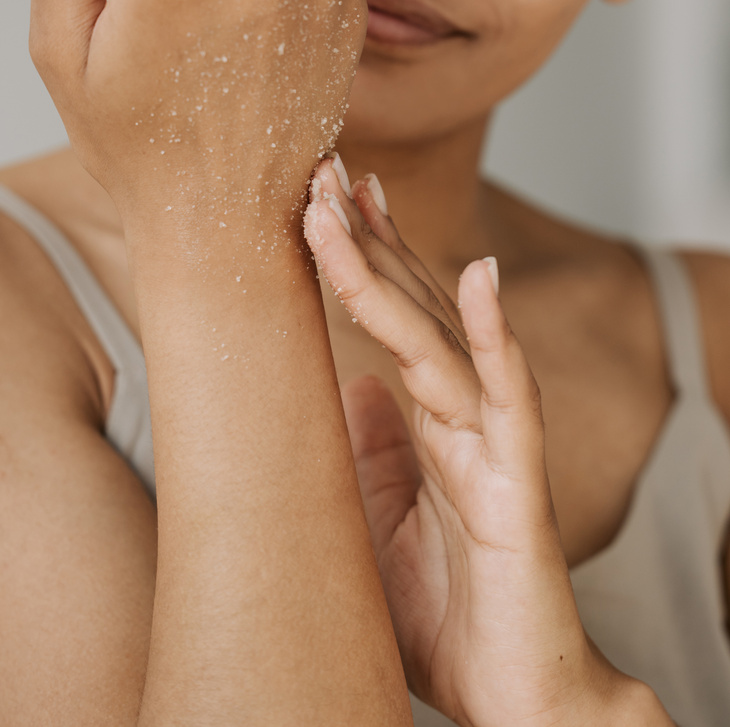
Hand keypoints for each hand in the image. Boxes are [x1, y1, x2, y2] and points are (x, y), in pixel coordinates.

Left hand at [304, 158, 633, 726]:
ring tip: (351, 199)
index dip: (362, 254)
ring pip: (442, 333)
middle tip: (321, 167)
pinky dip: (499, 335)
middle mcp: (463, 414)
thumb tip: (346, 387)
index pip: (395, 317)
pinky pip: (509, 399)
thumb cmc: (449, 609)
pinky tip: (483, 275)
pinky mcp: (518, 481)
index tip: (326, 196)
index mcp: (430, 419)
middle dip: (365, 234)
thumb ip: (370, 447)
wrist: (514, 692)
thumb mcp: (379, 516)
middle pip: (413, 304)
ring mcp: (492, 439)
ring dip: (397, 264)